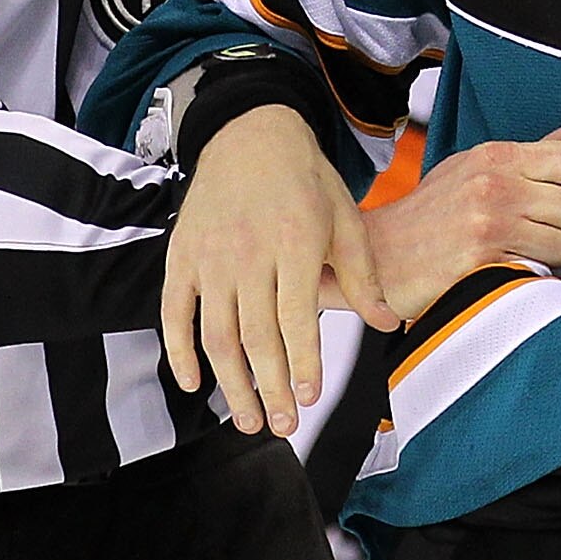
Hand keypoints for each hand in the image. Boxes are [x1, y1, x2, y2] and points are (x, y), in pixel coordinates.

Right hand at [165, 106, 399, 438]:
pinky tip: (192, 384)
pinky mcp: (181, 256)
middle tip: (285, 426)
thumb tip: (387, 324)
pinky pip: (173, 312)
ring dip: (231, 384)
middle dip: (270, 388)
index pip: (296, 316)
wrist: (250, 132)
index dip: (302, 361)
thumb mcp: (346, 217)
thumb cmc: (305, 180)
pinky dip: (179, 350)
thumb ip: (363, 274)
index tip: (310, 397)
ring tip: (250, 421)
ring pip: (216, 334)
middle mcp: (248, 252)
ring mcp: (209, 256)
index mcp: (294, 243)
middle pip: (255, 335)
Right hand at [360, 127, 560, 320]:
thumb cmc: (425, 217)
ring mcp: (490, 223)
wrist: (379, 255)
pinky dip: (533, 274)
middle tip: (539, 230)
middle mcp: (495, 185)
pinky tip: (507, 268)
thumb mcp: (470, 168)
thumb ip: (526, 155)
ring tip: (518, 251)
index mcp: (494, 157)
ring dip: (550, 254)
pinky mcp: (484, 260)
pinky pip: (542, 269)